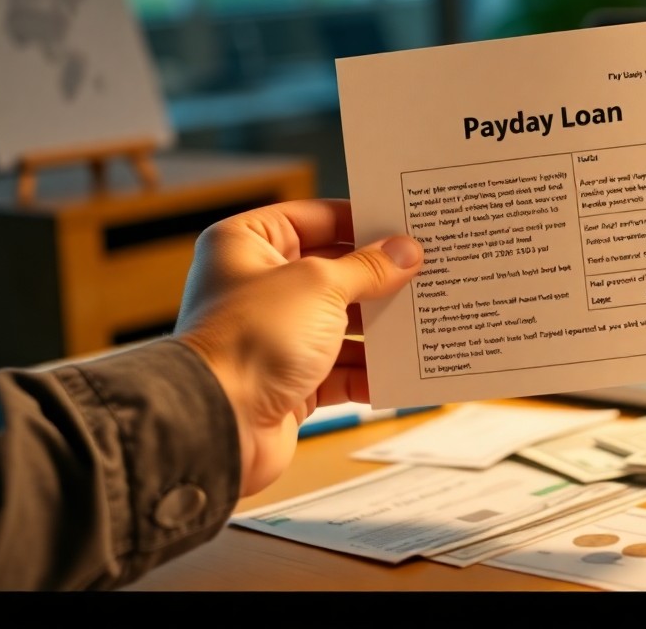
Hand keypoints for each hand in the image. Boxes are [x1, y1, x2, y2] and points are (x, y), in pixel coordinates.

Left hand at [172, 198, 422, 496]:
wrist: (219, 426)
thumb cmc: (250, 340)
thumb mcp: (320, 286)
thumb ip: (368, 269)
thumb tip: (406, 251)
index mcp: (247, 245)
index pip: (314, 218)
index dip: (360, 222)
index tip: (404, 227)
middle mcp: (257, 287)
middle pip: (334, 272)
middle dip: (379, 278)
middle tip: (426, 271)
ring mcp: (275, 335)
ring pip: (342, 322)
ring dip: (380, 326)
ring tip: (424, 319)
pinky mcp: (290, 380)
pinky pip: (341, 369)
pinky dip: (370, 371)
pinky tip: (403, 369)